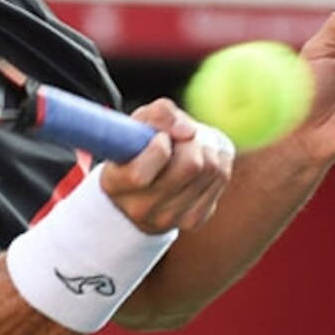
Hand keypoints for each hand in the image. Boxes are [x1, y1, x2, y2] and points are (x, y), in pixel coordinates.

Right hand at [99, 99, 234, 232]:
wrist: (144, 188)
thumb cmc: (138, 147)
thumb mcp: (138, 124)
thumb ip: (158, 114)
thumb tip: (187, 131)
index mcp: (114, 184)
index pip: (139, 175)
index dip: (159, 149)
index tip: (161, 137)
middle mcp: (139, 208)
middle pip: (189, 166)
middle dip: (191, 142)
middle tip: (183, 136)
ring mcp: (168, 219)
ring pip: (210, 170)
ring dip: (206, 148)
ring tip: (192, 145)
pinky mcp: (193, 220)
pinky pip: (220, 179)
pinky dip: (218, 160)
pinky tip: (203, 159)